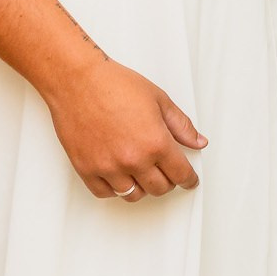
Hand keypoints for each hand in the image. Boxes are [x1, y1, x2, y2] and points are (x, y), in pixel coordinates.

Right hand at [43, 58, 207, 202]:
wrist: (78, 80)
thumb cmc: (115, 85)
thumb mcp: (159, 100)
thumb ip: (182, 125)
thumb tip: (198, 142)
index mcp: (155, 143)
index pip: (180, 174)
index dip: (189, 179)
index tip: (189, 180)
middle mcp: (133, 160)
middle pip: (159, 188)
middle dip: (167, 181)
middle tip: (165, 171)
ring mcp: (108, 167)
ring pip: (133, 195)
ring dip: (142, 186)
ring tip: (141, 171)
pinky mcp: (86, 169)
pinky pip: (105, 193)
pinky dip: (115, 188)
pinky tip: (119, 175)